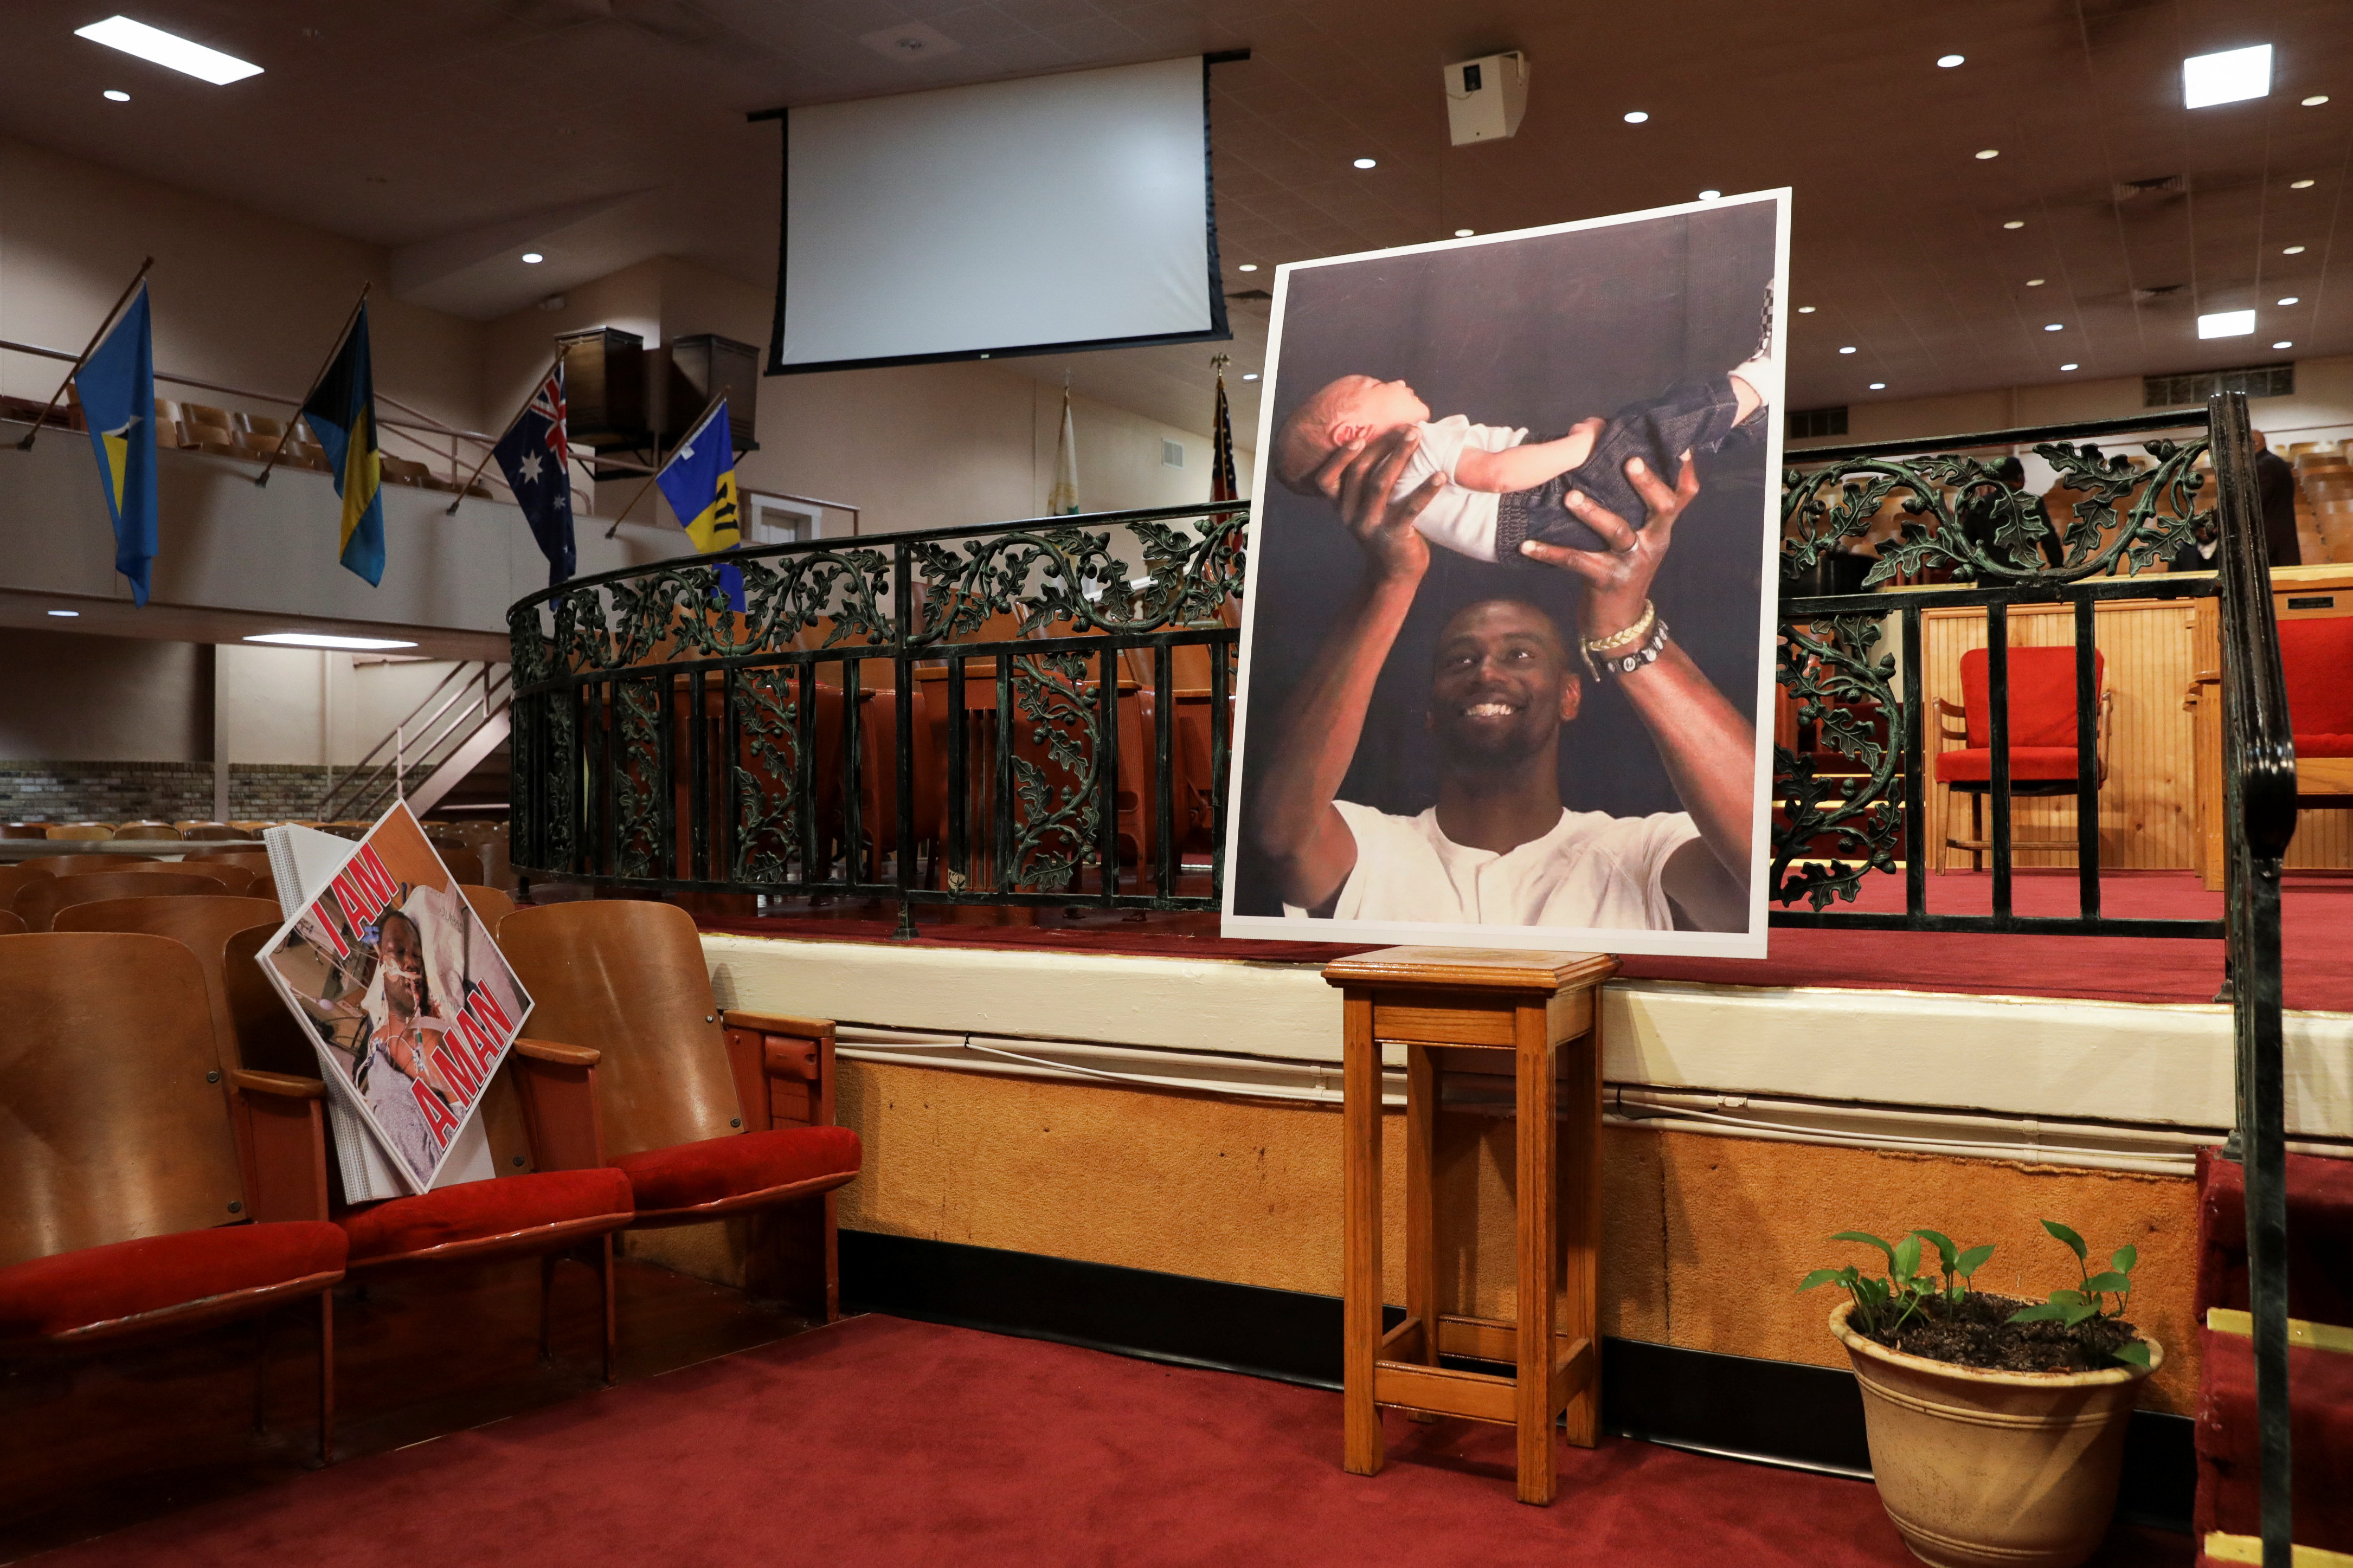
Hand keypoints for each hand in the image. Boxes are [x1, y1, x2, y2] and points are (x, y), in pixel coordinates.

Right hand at [1310, 427, 1441, 586]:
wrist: (1395, 574)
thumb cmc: (1387, 530)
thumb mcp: (1369, 509)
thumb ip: (1370, 484)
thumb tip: (1390, 443)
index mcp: (1341, 507)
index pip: (1327, 479)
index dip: (1340, 457)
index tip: (1359, 437)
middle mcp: (1350, 515)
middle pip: (1360, 473)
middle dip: (1382, 446)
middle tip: (1406, 428)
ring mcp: (1370, 526)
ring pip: (1380, 484)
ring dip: (1399, 457)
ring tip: (1417, 438)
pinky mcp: (1393, 535)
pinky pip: (1410, 508)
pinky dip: (1425, 490)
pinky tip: (1440, 475)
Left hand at [1517, 450, 1700, 643]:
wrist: (1619, 625)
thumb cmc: (1624, 570)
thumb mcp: (1641, 540)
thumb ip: (1638, 509)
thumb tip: (1625, 460)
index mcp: (1661, 529)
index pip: (1683, 497)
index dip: (1685, 473)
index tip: (1680, 447)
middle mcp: (1652, 542)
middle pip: (1661, 509)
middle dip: (1647, 484)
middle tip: (1630, 460)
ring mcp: (1630, 562)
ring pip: (1617, 532)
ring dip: (1594, 512)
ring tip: (1571, 496)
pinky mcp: (1604, 580)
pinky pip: (1575, 562)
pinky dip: (1549, 552)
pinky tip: (1526, 545)